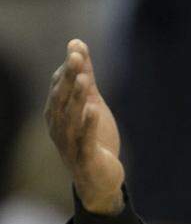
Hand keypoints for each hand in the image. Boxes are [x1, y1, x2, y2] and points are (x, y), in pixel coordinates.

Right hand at [44, 39, 123, 214]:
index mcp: (57, 113)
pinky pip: (85, 140)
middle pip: (62, 99)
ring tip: (85, 80)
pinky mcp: (85, 158)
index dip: (68, 68)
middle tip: (76, 57)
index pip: (59, 86)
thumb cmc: (93, 138)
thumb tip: (77, 43)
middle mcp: (59, 126)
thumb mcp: (91, 103)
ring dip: (77, 98)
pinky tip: (93, 111)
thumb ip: (85, 76)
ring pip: (71, 118)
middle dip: (69, 78)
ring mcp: (70, 143)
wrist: (100, 179)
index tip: (77, 48)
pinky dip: (88, 125)